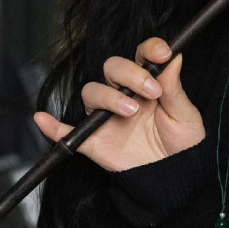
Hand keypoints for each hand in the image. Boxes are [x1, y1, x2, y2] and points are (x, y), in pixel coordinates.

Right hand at [34, 37, 204, 170]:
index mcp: (147, 83)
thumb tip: (175, 56)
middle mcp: (124, 94)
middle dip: (130, 73)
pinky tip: (43, 119)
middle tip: (151, 91)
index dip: (149, 49)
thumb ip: (175, 88)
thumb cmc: (182, 145)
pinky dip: (53, 125)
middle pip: (112, 67)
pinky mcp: (94, 141)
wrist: (175, 179)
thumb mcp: (185, 116)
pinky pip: (67, 132)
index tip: (162, 53)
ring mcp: (106, 117)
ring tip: (130, 111)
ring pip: (92, 91)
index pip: (141, 55)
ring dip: (108, 96)